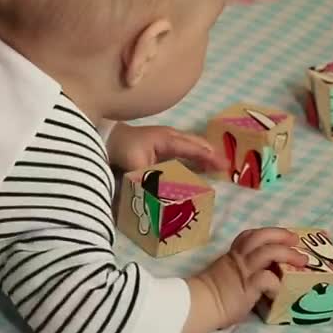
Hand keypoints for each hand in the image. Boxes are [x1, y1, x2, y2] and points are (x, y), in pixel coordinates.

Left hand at [106, 123, 228, 173]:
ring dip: (203, 155)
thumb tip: (164, 196)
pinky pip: (182, 148)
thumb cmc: (122, 148)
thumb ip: (153, 180)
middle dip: (211, 154)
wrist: (105, 137)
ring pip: (190, 145)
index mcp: (168, 139)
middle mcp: (170, 137)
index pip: (194, 149)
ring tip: (216, 166)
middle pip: (196, 144)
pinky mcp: (159, 144)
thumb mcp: (137, 166)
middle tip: (226, 166)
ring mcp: (165, 138)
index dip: (210, 158)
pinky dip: (192, 155)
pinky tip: (195, 165)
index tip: (225, 166)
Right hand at [181, 228, 308, 332]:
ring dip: (288, 253)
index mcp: (232, 256)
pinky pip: (267, 278)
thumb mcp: (226, 278)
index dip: (267, 233)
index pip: (248, 236)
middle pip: (261, 236)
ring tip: (302, 260)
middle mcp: (239, 259)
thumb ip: (242, 275)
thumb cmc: (210, 296)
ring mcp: (244, 271)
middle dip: (281, 235)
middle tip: (295, 239)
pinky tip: (279, 292)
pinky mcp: (248, 285)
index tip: (281, 237)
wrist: (198, 304)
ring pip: (268, 251)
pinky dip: (277, 283)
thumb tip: (262, 282)